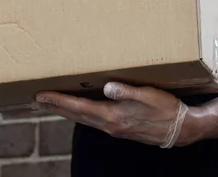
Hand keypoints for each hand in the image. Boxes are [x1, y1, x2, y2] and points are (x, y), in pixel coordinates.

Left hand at [33, 82, 201, 147]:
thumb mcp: (148, 96)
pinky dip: (78, 113)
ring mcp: (113, 128)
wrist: (180, 129)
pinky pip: (91, 120)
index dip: (58, 101)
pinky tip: (76, 108)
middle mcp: (109, 125)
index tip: (41, 95)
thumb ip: (127, 92)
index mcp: (112, 116)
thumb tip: (107, 87)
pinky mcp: (118, 128)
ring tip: (50, 103)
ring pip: (82, 118)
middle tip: (37, 99)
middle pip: (75, 115)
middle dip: (55, 106)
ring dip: (64, 111)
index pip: (78, 107)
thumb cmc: (166, 109)